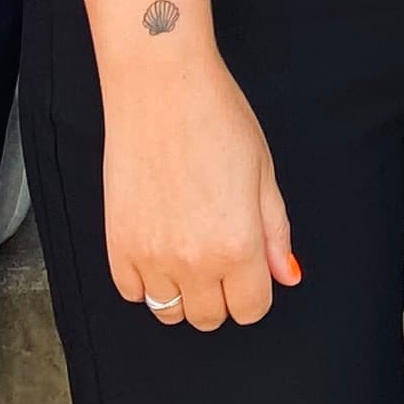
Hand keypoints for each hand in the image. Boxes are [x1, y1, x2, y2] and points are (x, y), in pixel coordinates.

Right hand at [101, 42, 298, 331]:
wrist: (161, 87)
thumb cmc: (218, 119)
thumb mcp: (263, 172)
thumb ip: (275, 232)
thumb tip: (287, 276)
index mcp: (237, 245)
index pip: (251, 309)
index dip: (256, 291)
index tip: (252, 267)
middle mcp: (193, 260)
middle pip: (210, 317)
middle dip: (222, 293)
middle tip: (222, 252)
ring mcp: (149, 255)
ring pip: (169, 312)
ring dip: (184, 292)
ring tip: (189, 248)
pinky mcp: (116, 244)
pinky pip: (132, 292)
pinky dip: (147, 280)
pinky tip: (159, 244)